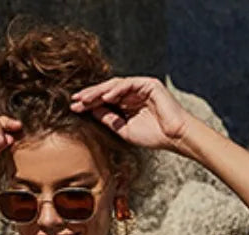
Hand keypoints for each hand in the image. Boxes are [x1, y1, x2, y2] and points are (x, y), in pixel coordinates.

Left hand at [69, 76, 191, 151]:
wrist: (175, 137)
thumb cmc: (154, 136)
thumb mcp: (124, 129)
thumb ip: (108, 119)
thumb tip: (90, 111)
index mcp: (127, 104)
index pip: (104, 100)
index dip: (89, 104)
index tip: (74, 108)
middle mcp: (132, 93)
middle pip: (107, 91)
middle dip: (90, 95)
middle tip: (74, 100)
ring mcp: (141, 87)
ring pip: (115, 85)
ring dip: (99, 91)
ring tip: (85, 99)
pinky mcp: (149, 84)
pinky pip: (128, 84)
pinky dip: (116, 90)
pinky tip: (105, 97)